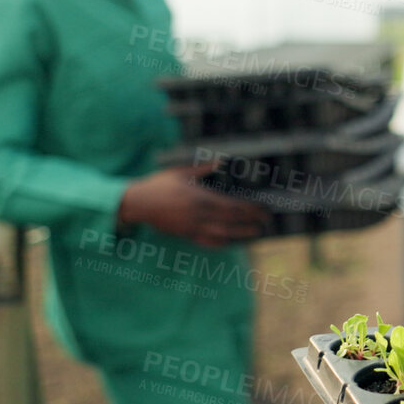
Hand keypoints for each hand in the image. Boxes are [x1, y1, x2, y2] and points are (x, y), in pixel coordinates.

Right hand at [116, 163, 267, 246]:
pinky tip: (230, 242)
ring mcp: (193, 227)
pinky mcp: (185, 235)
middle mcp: (200, 215)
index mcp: (201, 198)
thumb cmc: (160, 185)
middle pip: (232, 221)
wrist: (138, 203)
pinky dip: (220, 243)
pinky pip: (206, 242)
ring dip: (241, 233)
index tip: (263, 209)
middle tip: (266, 221)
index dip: (250, 209)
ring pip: (223, 234)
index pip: (233, 206)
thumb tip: (220, 160)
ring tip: (255, 233)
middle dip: (250, 221)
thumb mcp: (182, 173)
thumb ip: (203, 169)